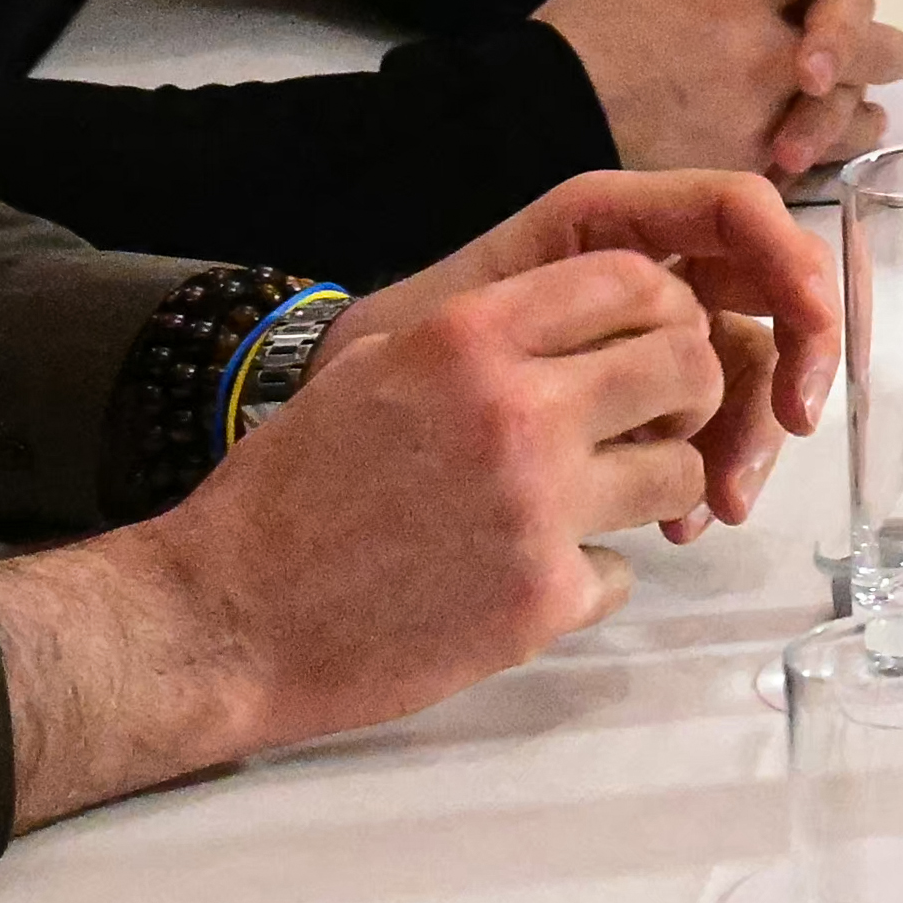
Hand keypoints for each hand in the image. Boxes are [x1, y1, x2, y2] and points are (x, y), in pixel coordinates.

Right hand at [0, 171, 823, 817]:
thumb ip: (481, 336)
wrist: (219, 622)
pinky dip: (588, 579)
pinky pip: (624, 571)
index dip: (658, 309)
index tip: (646, 342)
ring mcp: (536, 508)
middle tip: (653, 424)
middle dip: (684, 393)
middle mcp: (516, 410)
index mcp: (468, 338)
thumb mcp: (372, 368)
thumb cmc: (284, 498)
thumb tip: (585, 319)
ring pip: (679, 470)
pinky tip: (525, 580)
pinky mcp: (541, 599)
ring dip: (652, 488)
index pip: (633, 280)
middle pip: (684, 364)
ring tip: (596, 505)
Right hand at [533, 0, 902, 179]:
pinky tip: (812, 139)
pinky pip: (824, 157)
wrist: (522, 138)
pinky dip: (828, 145)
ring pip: (860, 101)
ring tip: (845, 92)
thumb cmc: (569, 47)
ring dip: (859, 92)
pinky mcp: (751, 172)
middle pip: (869, 29)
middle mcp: (762, 51)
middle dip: (874, 27)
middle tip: (864, 32)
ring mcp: (762, 116)